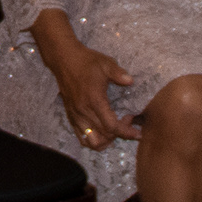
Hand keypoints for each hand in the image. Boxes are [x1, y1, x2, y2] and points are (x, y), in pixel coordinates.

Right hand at [35, 22, 139, 151]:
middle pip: (104, 136)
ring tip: (114, 131)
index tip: (137, 132)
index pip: (111, 126)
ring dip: (106, 141)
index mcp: (94, 100)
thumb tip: (131, 81)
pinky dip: (93, 140)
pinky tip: (102, 132)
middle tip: (128, 121)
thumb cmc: (86, 61)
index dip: (126, 132)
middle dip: (119, 134)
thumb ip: (119, 74)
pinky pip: (81, 137)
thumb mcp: (105, 64)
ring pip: (91, 141)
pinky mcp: (71, 116)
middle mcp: (84, 112)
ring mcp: (76, 115)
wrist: (64, 59)